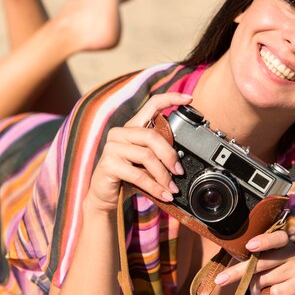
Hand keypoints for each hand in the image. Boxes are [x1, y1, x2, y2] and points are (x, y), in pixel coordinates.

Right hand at [85, 92, 191, 212]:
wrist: (105, 196)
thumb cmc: (128, 177)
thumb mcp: (146, 163)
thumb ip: (159, 155)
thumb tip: (181, 162)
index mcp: (132, 127)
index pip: (151, 105)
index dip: (171, 99)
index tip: (189, 99)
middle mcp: (120, 133)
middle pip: (152, 136)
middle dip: (169, 155)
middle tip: (179, 172)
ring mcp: (112, 147)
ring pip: (146, 156)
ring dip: (163, 175)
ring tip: (172, 188)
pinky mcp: (108, 164)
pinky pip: (138, 175)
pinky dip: (154, 187)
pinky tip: (164, 194)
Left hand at [214, 231, 294, 294]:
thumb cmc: (282, 271)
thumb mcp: (273, 260)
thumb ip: (257, 259)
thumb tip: (231, 269)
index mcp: (283, 241)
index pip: (276, 237)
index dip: (263, 241)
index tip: (249, 246)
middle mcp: (292, 252)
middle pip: (261, 262)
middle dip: (238, 272)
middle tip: (221, 280)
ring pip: (265, 280)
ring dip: (255, 288)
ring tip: (259, 289)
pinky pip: (275, 292)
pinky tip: (272, 294)